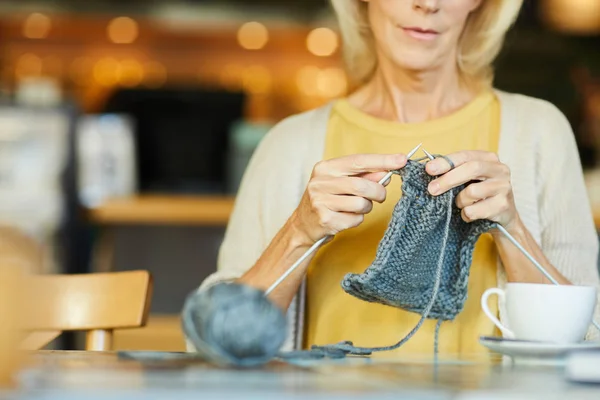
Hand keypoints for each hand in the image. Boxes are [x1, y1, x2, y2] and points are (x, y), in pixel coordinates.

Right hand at [291, 153, 407, 244]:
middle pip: (362, 185)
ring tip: (356, 208)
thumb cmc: (328, 200)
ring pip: (361, 203)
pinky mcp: (325, 219)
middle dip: (378, 192)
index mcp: (325, 168)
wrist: (303, 224)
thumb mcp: (342, 183)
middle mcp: (320, 182)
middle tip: (380, 196)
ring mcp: (320, 201)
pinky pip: (355, 219)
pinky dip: (357, 219)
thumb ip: (363, 176)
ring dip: (366, 208)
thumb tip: (386, 172)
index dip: (382, 160)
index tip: (401, 159)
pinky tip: (346, 218)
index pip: (358, 161)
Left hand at [424, 151, 519, 230]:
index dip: (446, 162)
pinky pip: (474, 210)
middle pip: (471, 169)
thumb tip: (429, 169)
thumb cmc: (480, 194)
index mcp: (489, 159)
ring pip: (472, 192)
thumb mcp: (468, 179)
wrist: (503, 216)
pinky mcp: (503, 205)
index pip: (465, 156)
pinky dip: (466, 214)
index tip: (429, 169)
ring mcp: (504, 187)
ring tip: (463, 204)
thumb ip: (453, 171)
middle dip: (448, 179)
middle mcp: (500, 170)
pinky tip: (470, 214)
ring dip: (460, 201)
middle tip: (432, 189)